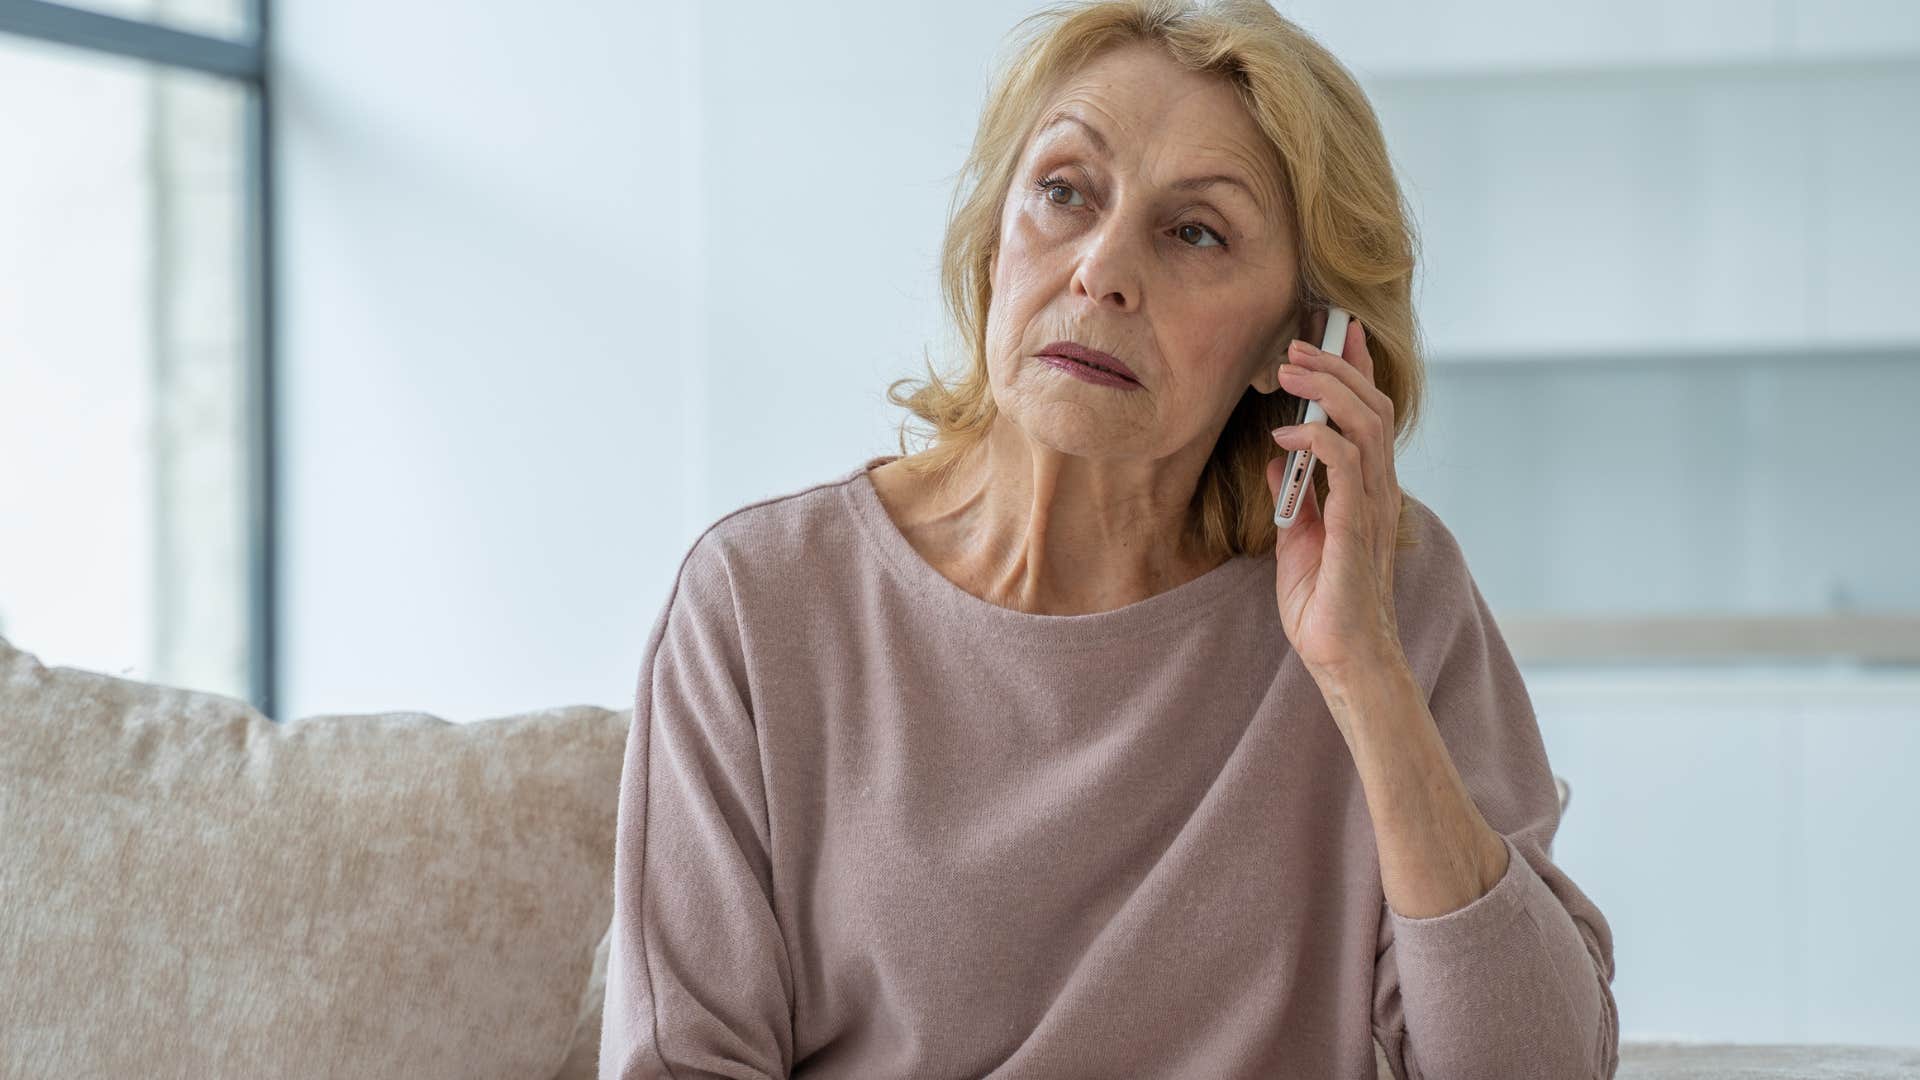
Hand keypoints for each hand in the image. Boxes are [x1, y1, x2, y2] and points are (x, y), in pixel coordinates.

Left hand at [1264, 312, 1404, 690]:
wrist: (1344, 660)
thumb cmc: (1325, 607)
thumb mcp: (1300, 541)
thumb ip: (1296, 499)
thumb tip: (1279, 463)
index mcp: (1368, 490)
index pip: (1371, 414)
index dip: (1357, 369)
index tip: (1335, 333)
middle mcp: (1379, 491)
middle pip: (1372, 406)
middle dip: (1335, 367)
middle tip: (1295, 346)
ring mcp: (1372, 507)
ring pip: (1365, 424)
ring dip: (1326, 390)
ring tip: (1288, 372)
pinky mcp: (1356, 528)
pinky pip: (1345, 465)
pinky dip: (1316, 440)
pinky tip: (1285, 438)